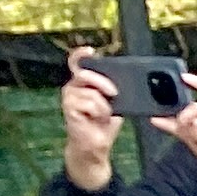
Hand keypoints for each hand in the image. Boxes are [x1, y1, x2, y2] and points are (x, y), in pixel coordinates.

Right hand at [57, 52, 117, 183]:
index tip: (90, 51)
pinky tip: (96, 119)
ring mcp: (69, 96)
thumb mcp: (114, 103)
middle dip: (103, 82)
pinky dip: (99, 113)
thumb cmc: (104, 123)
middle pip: (85, 74)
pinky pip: (89, 103)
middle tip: (115, 94)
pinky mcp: (68, 108)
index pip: (78, 63)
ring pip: (91, 92)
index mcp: (83, 82)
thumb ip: (114, 90)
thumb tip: (128, 80)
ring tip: (103, 115)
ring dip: (104, 106)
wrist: (96, 144)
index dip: (81, 55)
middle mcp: (73, 86)